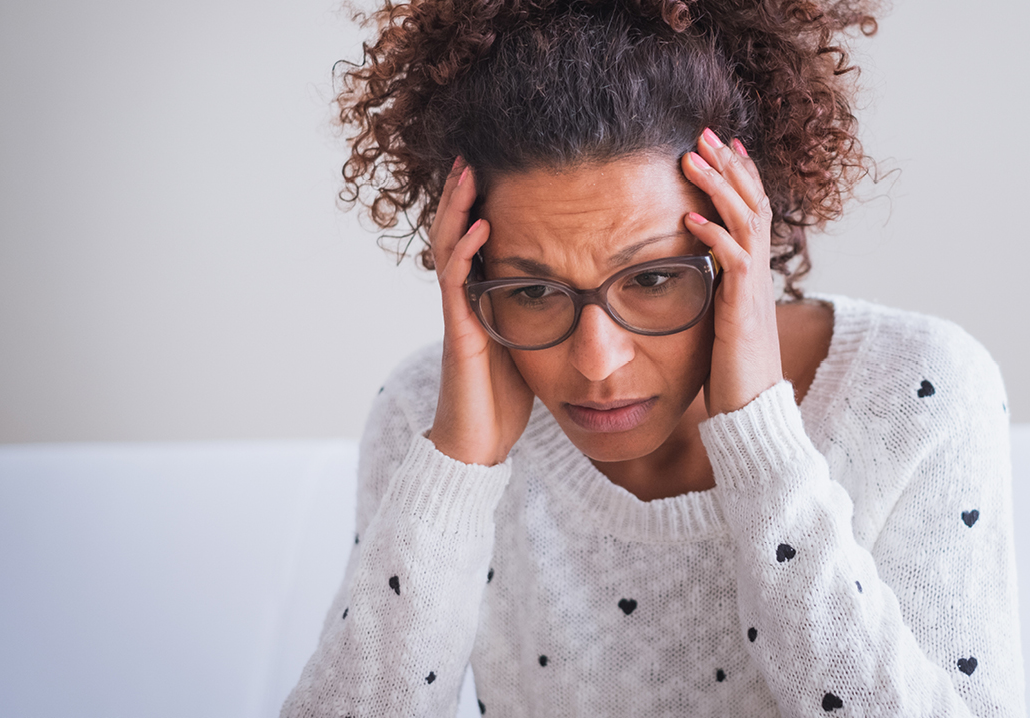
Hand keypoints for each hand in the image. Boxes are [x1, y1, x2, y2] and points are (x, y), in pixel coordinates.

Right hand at [427, 159, 534, 465]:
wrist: (478, 443)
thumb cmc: (505, 400)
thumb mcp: (531, 345)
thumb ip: (543, 316)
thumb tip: (581, 296)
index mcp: (480, 297)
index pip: (474, 239)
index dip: (476, 205)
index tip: (490, 170)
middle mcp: (464, 299)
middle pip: (455, 232)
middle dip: (461, 194)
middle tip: (471, 155)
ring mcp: (458, 314)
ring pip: (448, 249)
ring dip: (457, 209)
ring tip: (467, 174)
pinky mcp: (460, 333)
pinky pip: (457, 284)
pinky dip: (466, 252)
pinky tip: (480, 227)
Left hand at [680, 128, 783, 415]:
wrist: (752, 411)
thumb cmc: (732, 372)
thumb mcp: (720, 320)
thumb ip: (713, 290)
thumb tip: (693, 272)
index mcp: (753, 274)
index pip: (751, 211)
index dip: (740, 176)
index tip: (723, 144)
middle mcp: (759, 275)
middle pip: (752, 203)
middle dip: (729, 165)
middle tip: (706, 132)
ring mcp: (754, 290)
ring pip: (744, 222)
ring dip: (718, 187)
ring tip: (693, 158)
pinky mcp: (743, 310)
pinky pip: (733, 263)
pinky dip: (713, 236)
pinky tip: (690, 218)